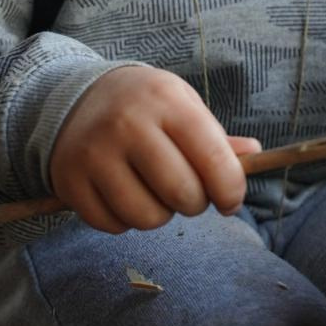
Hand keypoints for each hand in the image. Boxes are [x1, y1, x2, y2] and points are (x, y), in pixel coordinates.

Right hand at [49, 66, 260, 234]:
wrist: (75, 99)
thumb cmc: (144, 106)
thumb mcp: (182, 106)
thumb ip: (217, 137)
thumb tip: (255, 154)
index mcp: (165, 100)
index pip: (211, 156)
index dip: (230, 189)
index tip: (230, 199)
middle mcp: (127, 124)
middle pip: (182, 193)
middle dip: (195, 203)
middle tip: (189, 193)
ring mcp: (94, 154)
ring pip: (147, 217)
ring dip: (160, 215)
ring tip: (154, 191)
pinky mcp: (70, 182)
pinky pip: (113, 226)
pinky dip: (125, 221)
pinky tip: (124, 194)